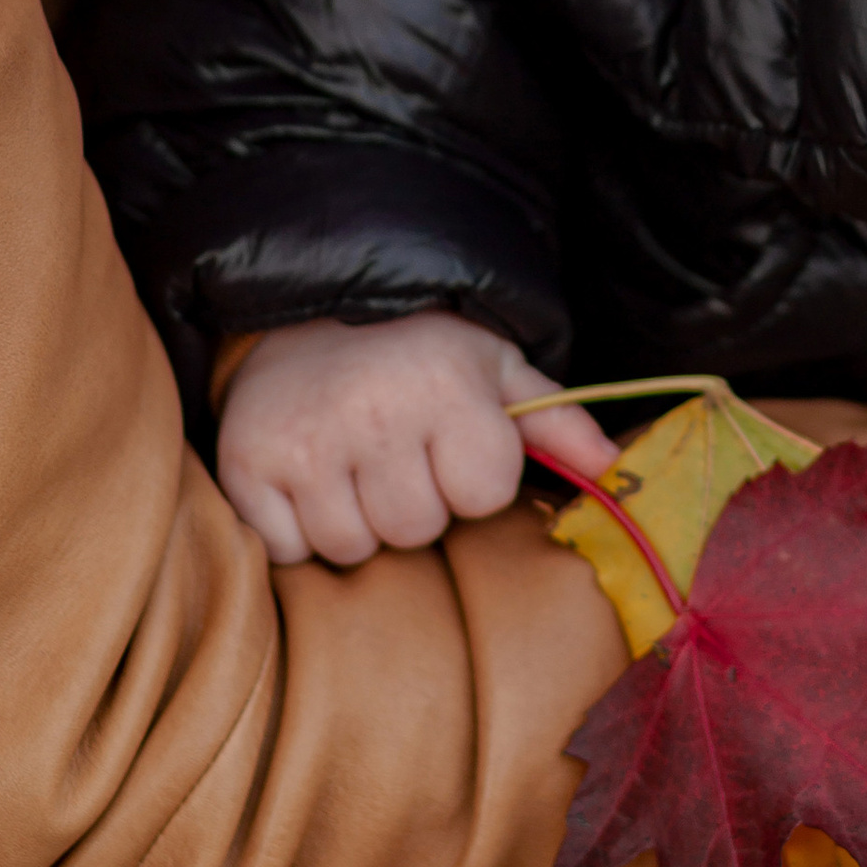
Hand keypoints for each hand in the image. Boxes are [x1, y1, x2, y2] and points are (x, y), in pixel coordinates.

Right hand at [215, 311, 615, 568]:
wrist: (305, 315)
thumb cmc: (417, 354)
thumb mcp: (495, 368)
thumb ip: (556, 420)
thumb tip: (618, 470)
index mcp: (445, 387)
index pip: (482, 495)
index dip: (470, 478)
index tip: (450, 443)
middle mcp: (374, 412)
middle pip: (415, 529)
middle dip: (411, 502)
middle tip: (395, 454)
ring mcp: (305, 442)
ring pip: (353, 548)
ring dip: (357, 520)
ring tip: (353, 465)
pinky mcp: (248, 466)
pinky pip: (290, 551)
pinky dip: (297, 529)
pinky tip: (308, 478)